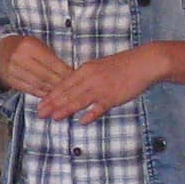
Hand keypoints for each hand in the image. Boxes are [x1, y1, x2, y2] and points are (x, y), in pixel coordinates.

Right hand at [0, 33, 75, 97]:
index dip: (65, 71)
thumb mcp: (37, 44)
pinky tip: (51, 96)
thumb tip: (69, 71)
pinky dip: (42, 93)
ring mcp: (13, 71)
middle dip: (60, 83)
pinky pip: (29, 89)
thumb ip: (50, 56)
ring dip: (52, 91)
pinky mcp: (10, 81)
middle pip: (45, 75)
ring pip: (38, 84)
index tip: (75, 77)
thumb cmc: (23, 46)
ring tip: (64, 95)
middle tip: (73, 89)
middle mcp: (19, 58)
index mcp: (29, 46)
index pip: (51, 62)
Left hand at [34, 44, 178, 124]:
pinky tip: (83, 121)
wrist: (144, 62)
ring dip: (66, 109)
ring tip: (54, 117)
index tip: (40, 103)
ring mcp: (102, 88)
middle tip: (39, 113)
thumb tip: (73, 90)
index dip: (51, 95)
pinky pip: (100, 107)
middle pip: (68, 93)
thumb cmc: (122, 65)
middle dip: (52, 104)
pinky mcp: (114, 96)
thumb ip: (86, 78)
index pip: (64, 83)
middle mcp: (91, 78)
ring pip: (80, 100)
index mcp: (86, 69)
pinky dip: (91, 114)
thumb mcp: (99, 67)